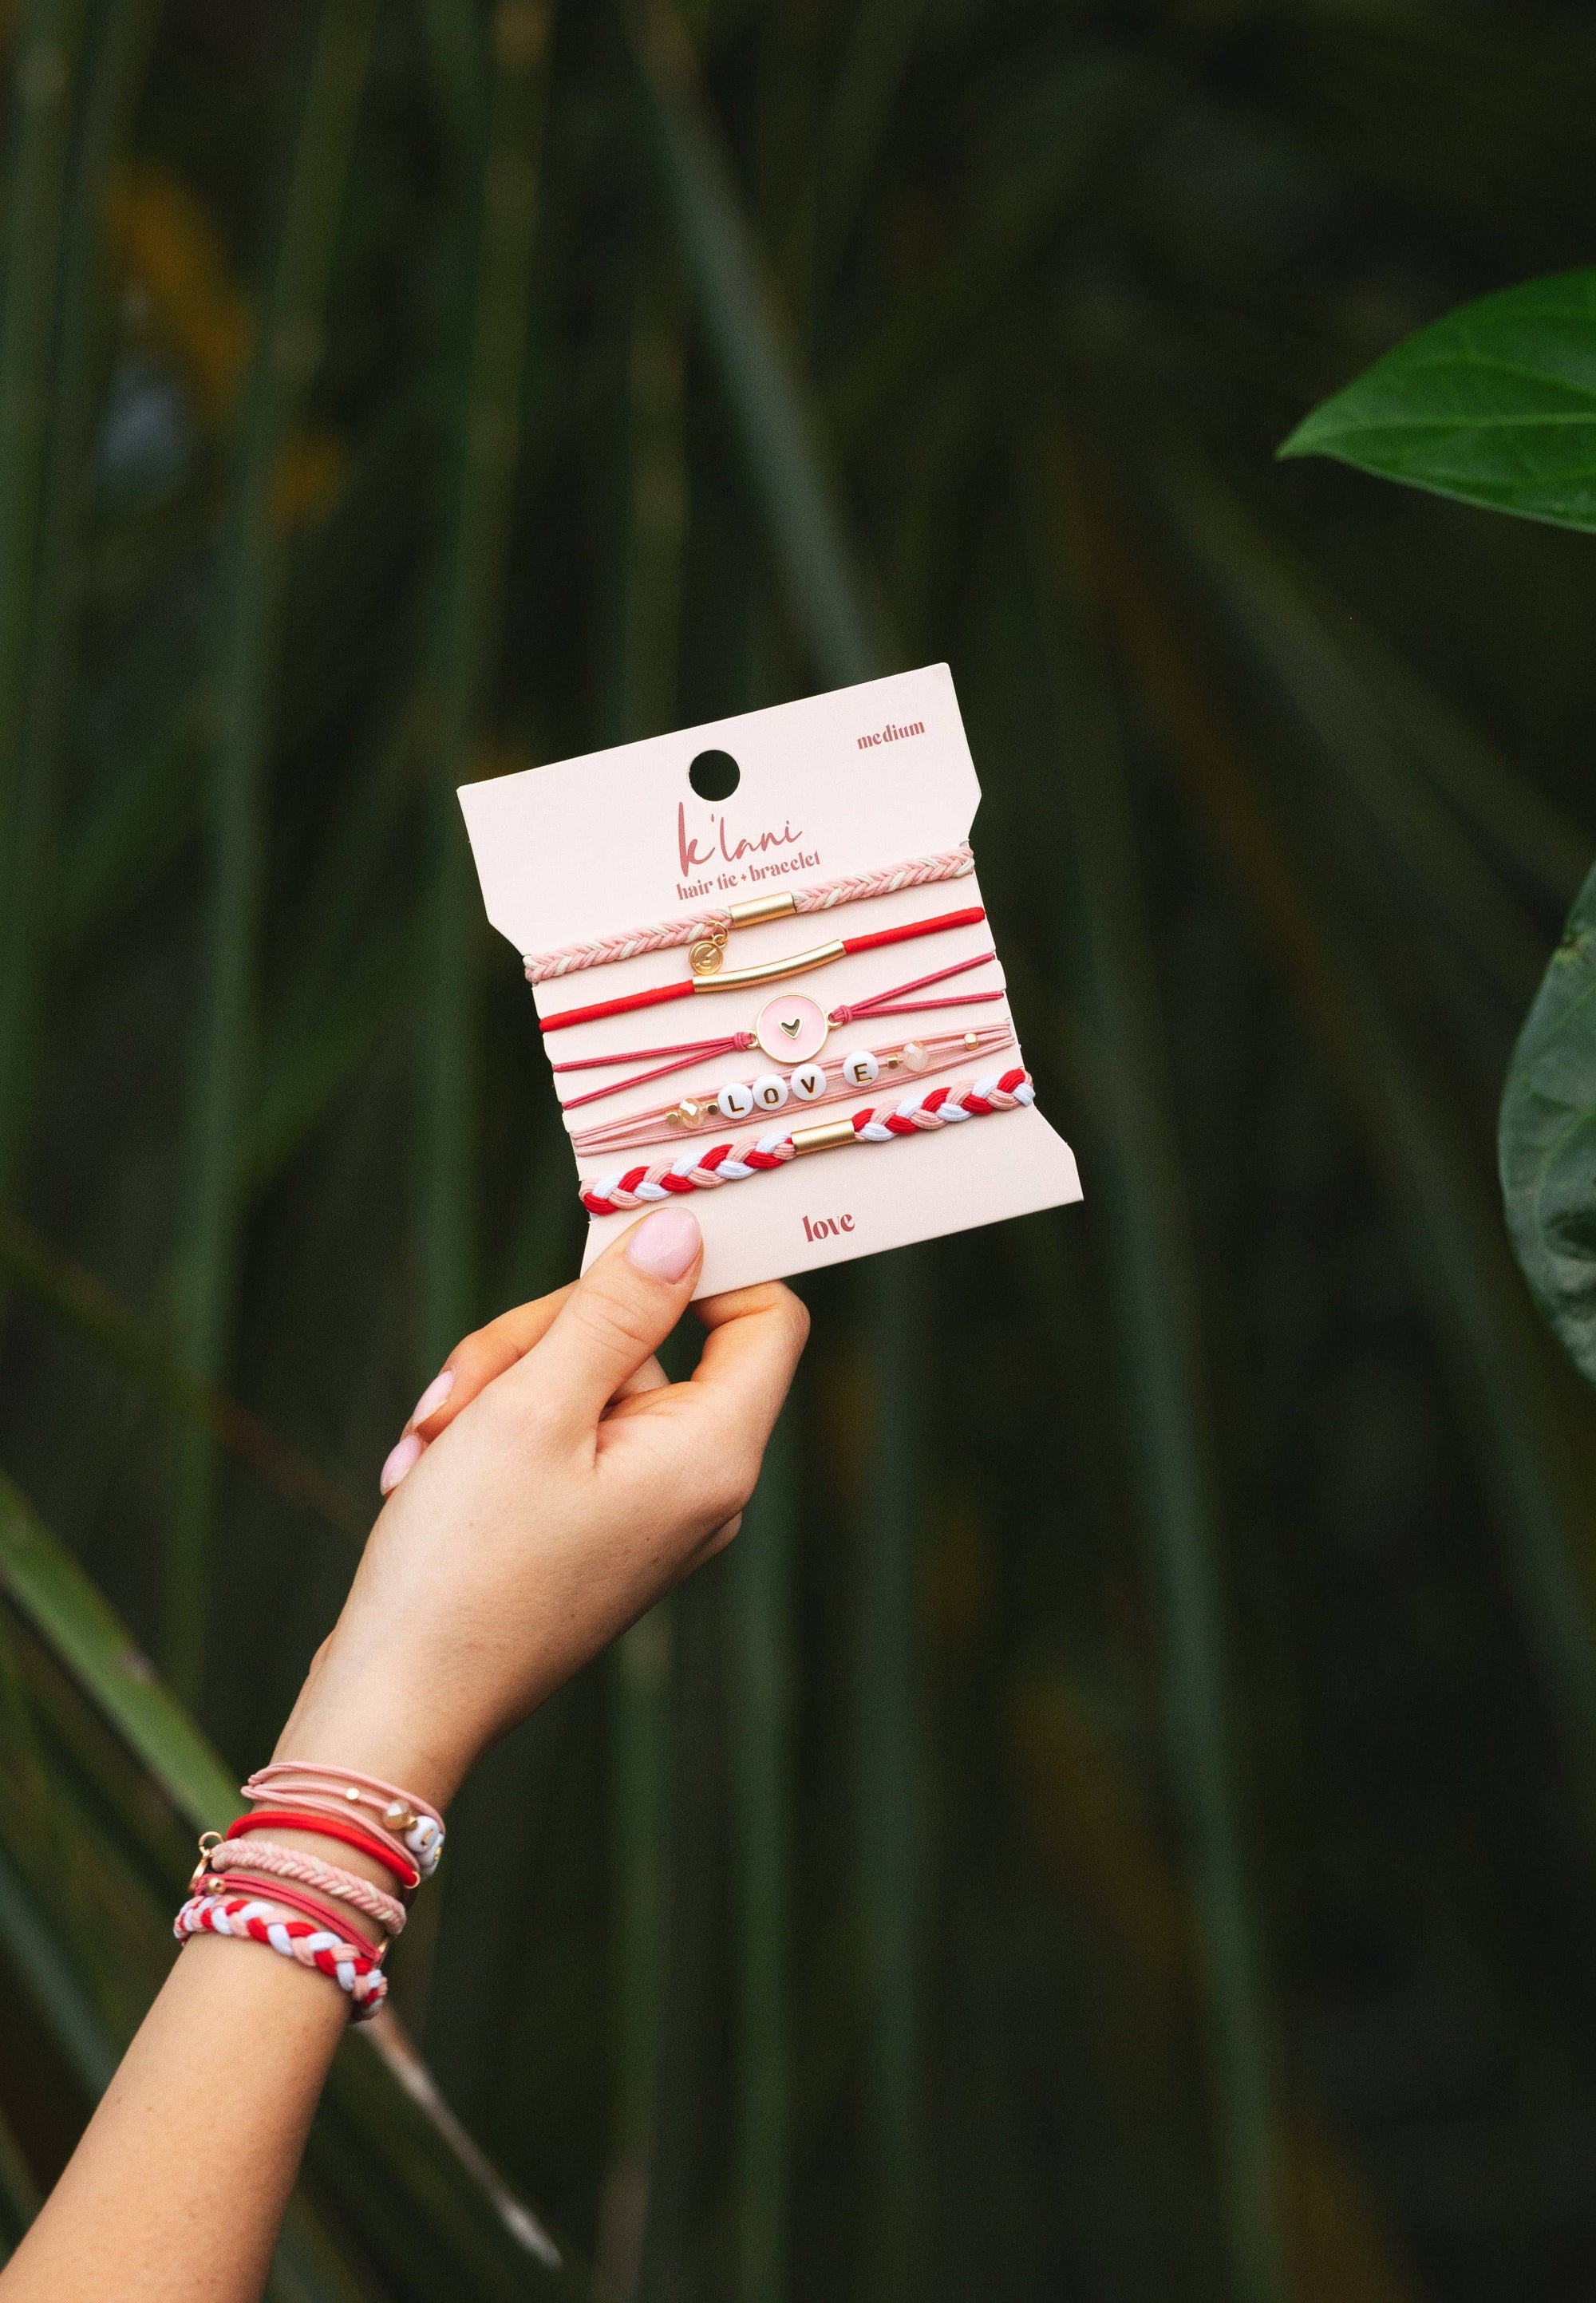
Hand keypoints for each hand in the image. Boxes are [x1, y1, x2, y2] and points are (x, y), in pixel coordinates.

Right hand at [274, 1207, 806, 1808]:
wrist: (397, 1702)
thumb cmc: (465, 1564)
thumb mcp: (535, 1408)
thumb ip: (615, 1311)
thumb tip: (686, 1231)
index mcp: (714, 1453)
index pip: (766, 1316)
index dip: (707, 1264)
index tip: (617, 1239)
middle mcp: (701, 1483)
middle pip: (651, 1339)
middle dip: (546, 1337)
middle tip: (463, 1386)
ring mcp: (647, 1508)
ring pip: (588, 1380)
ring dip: (503, 1387)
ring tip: (431, 1442)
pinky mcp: (595, 1527)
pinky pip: (564, 1435)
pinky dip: (497, 1432)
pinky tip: (430, 1468)